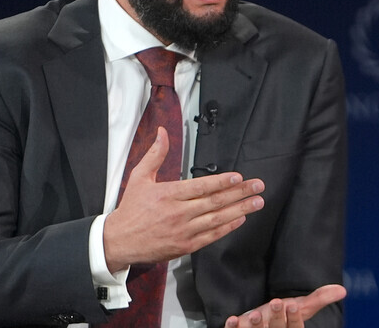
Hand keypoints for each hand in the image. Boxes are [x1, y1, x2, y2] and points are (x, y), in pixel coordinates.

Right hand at [103, 127, 264, 271]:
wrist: (120, 240)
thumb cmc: (131, 209)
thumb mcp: (139, 177)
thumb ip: (155, 154)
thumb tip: (162, 132)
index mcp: (168, 194)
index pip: (201, 187)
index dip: (222, 182)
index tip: (239, 177)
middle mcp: (178, 213)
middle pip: (215, 202)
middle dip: (240, 193)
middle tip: (258, 186)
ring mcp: (183, 231)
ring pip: (217, 219)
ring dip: (240, 209)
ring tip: (256, 202)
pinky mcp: (185, 246)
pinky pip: (211, 236)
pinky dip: (227, 228)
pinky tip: (240, 219)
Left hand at [224, 285, 346, 327]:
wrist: (261, 324)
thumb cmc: (281, 316)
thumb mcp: (300, 307)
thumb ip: (319, 299)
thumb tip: (341, 290)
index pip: (295, 327)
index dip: (293, 318)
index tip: (292, 305)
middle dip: (276, 318)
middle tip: (276, 302)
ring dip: (255, 326)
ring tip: (254, 314)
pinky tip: (233, 319)